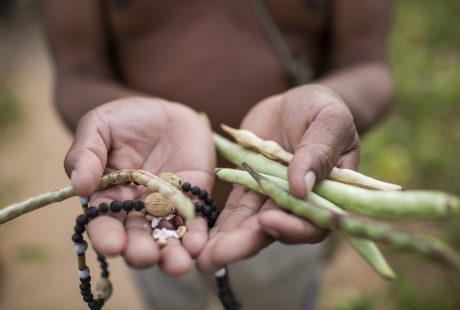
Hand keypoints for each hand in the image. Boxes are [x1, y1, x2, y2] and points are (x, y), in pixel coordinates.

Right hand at [65, 97, 214, 274]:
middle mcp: (136, 209)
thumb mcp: (99, 126)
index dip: (106, 236)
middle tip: (146, 256)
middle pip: (137, 237)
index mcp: (108, 196)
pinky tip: (199, 246)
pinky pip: (195, 221)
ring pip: (167, 237)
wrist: (165, 112)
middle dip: (141, 251)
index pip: (104, 222)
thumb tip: (79, 185)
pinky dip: (197, 235)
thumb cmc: (125, 119)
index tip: (112, 245)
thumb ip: (86, 153)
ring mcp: (166, 207)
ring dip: (171, 254)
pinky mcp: (193, 200)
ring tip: (178, 264)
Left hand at [197, 84, 359, 272]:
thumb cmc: (322, 109)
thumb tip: (301, 187)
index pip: (314, 222)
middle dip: (245, 243)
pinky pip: (233, 208)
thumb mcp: (328, 122)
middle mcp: (298, 204)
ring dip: (225, 240)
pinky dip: (217, 221)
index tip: (267, 221)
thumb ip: (318, 153)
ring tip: (199, 256)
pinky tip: (196, 233)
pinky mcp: (248, 188)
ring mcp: (271, 198)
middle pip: (274, 230)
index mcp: (328, 194)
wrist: (294, 102)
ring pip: (249, 224)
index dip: (293, 227)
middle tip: (215, 257)